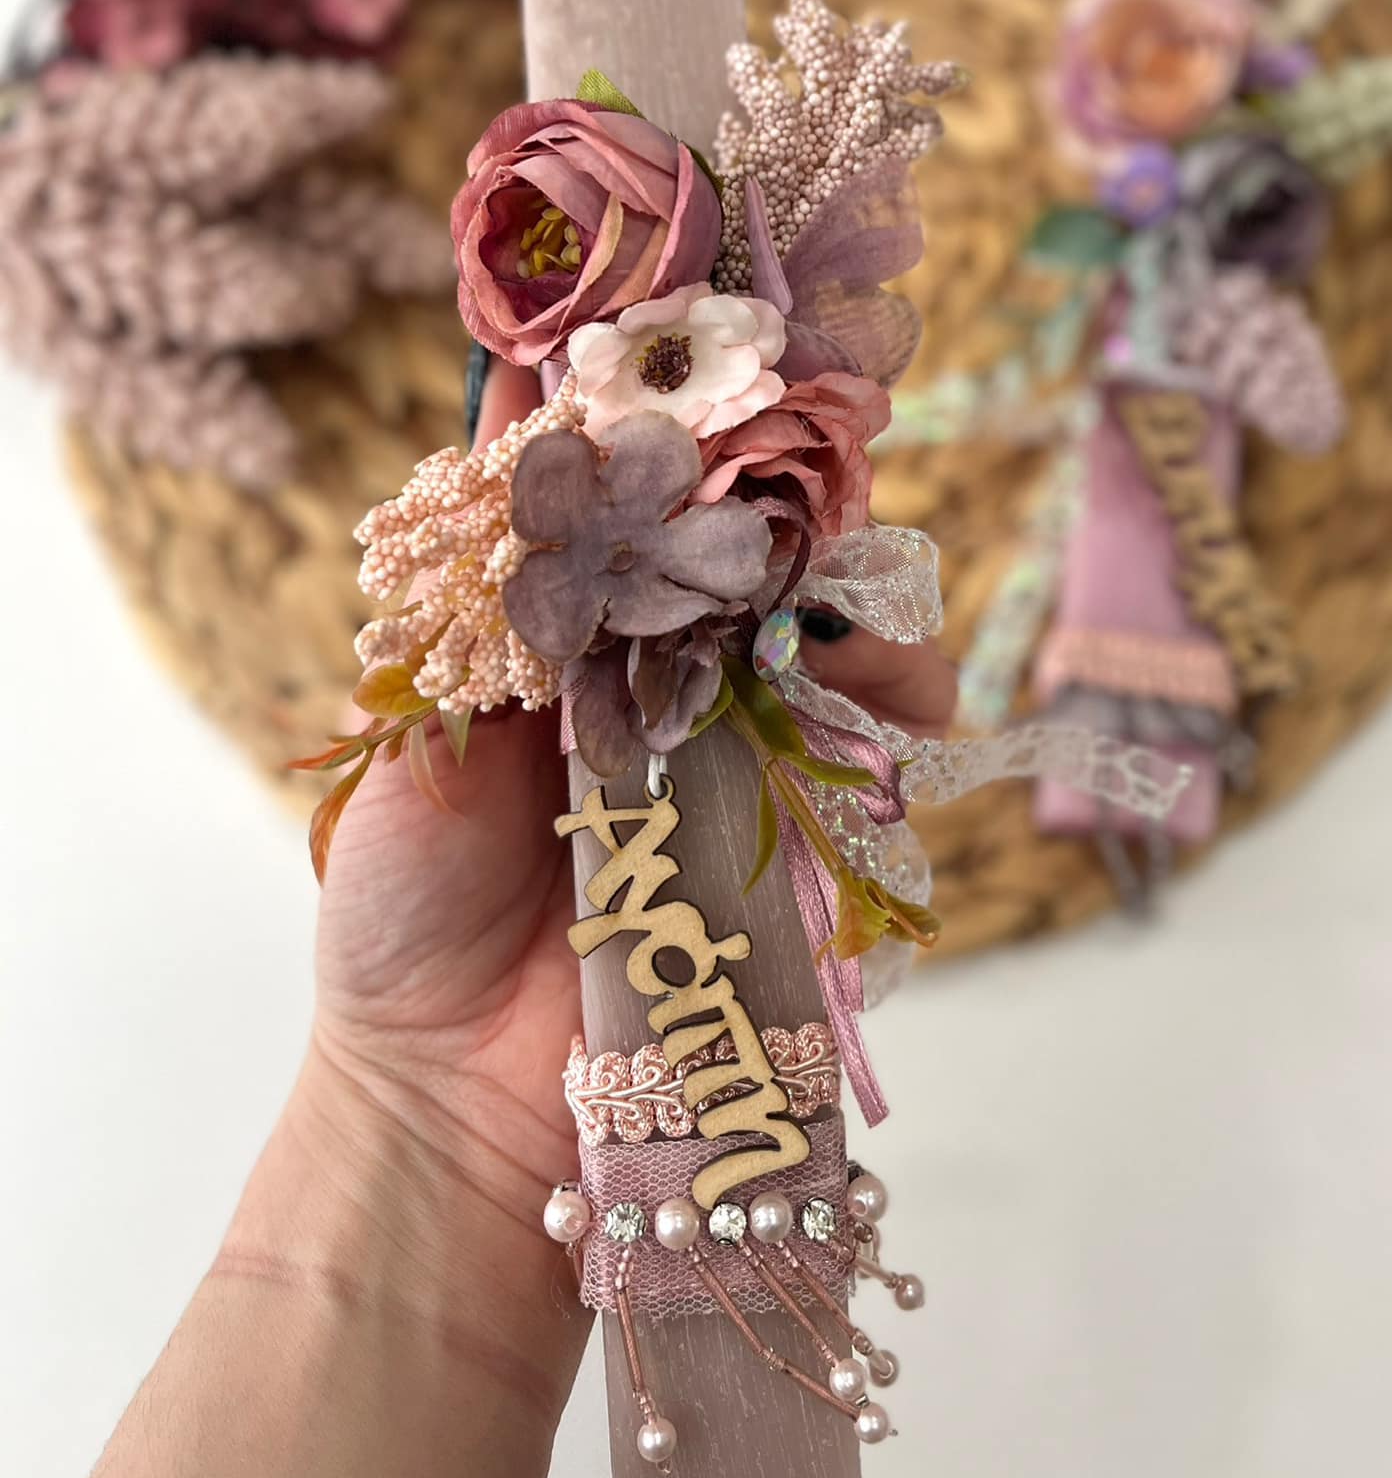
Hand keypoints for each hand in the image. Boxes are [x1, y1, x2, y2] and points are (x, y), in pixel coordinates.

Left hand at [309, 364, 959, 1236]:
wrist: (452, 1095)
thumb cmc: (406, 912)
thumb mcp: (414, 740)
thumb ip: (476, 613)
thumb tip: (508, 442)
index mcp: (566, 642)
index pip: (640, 509)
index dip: (683, 442)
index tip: (711, 381)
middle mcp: (660, 681)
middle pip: (760, 562)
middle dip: (794, 521)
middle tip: (801, 512)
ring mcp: (735, 758)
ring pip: (836, 645)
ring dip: (864, 617)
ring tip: (856, 633)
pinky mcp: (792, 842)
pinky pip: (872, 761)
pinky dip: (899, 718)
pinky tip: (898, 709)